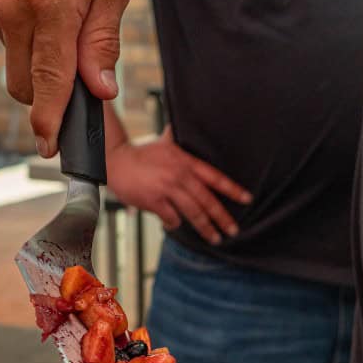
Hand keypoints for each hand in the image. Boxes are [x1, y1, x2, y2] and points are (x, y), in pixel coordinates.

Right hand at [0, 0, 132, 155]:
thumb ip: (103, 41)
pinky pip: (11, 45)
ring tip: (72, 30)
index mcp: (50, 6)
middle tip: (82, 89)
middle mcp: (14, 11)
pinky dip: (33, 46)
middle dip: (49, 99)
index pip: (48, 80)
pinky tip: (52, 15)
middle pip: (25, 87)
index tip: (51, 148)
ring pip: (16, 68)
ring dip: (42, 69)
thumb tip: (100, 90)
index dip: (49, 120)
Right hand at [107, 125, 251, 241]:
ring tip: (215, 238)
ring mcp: (167, 188)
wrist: (115, 161)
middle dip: (223, 218)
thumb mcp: (165, 144)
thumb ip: (177, 139)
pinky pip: (171, 218)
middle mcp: (179, 174)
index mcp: (186, 161)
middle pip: (207, 200)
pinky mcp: (154, 200)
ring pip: (193, 212)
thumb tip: (183, 124)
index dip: (232, 189)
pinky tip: (173, 224)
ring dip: (206, 228)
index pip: (215, 177)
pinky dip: (174, 223)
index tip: (247, 199)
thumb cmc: (141, 155)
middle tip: (234, 230)